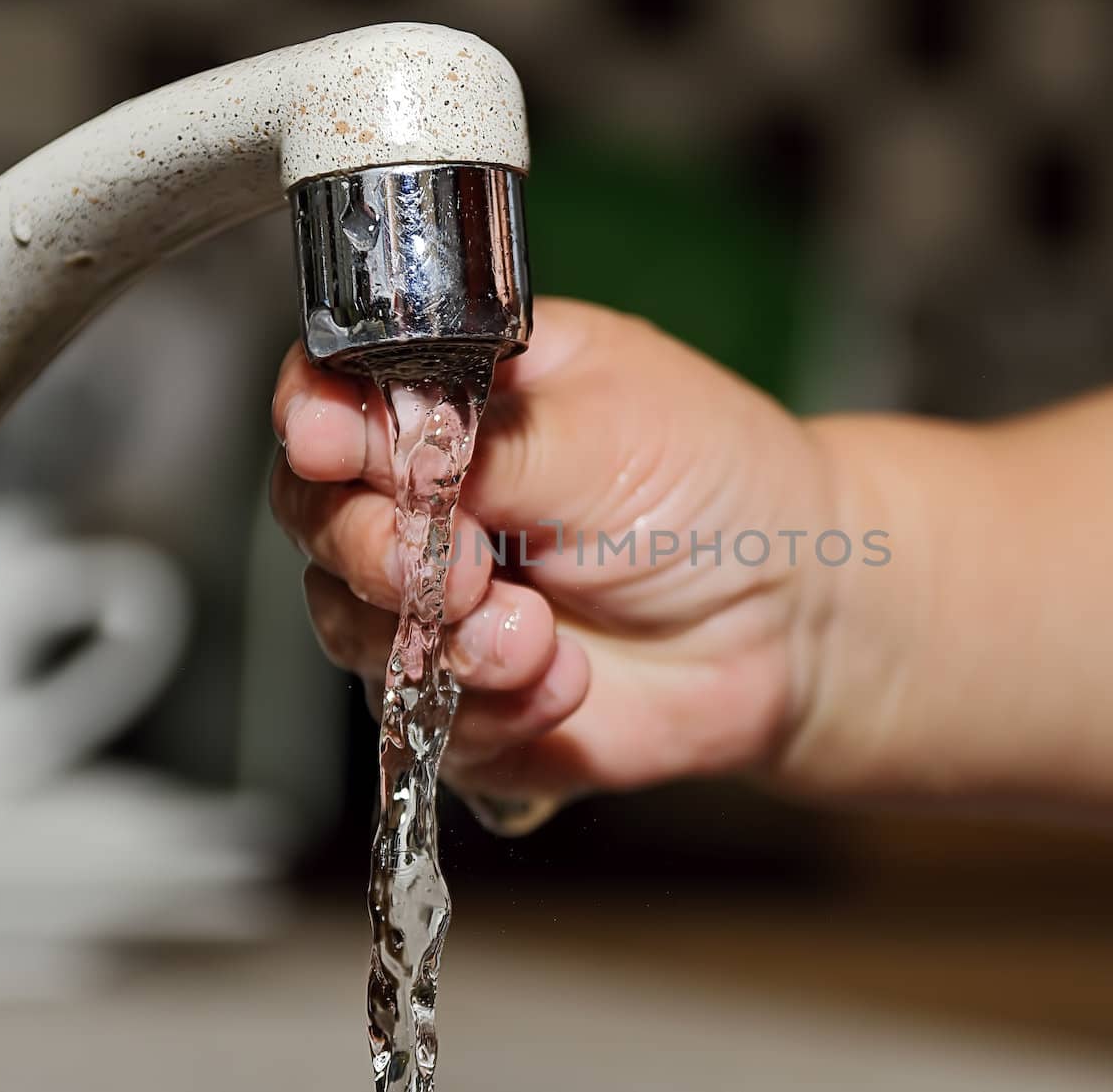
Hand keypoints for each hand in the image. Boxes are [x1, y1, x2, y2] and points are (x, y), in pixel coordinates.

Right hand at [270, 299, 838, 802]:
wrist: (797, 617)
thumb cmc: (721, 488)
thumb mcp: (613, 429)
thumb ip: (487, 437)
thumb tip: (375, 425)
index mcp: (459, 397)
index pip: (337, 394)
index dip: (315, 419)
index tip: (330, 445)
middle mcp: (430, 497)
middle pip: (318, 516)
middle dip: (370, 545)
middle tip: (451, 565)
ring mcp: (440, 605)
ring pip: (351, 625)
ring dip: (436, 636)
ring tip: (535, 634)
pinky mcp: (466, 700)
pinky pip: (421, 719)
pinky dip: (489, 707)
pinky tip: (566, 681)